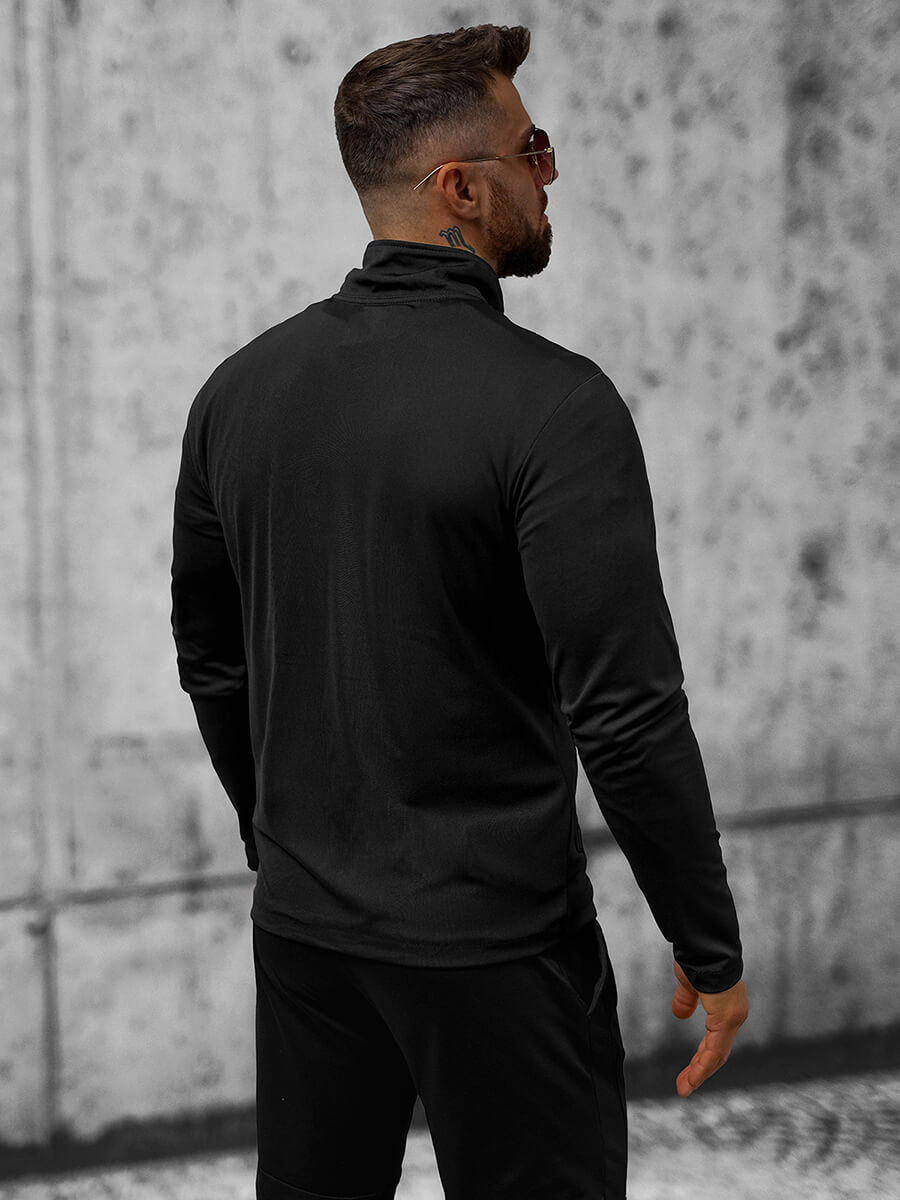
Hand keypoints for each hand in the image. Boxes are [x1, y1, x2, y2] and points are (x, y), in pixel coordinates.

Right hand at [671, 960, 747, 1097]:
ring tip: (684, 1088)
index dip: (702, 1057)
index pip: (716, 1040)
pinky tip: (692, 1078)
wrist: (704, 946)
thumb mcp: (689, 983)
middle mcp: (734, 1015)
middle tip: (685, 1085)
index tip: (689, 1072)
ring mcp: (732, 1018)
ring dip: (700, 1073)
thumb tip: (680, 1015)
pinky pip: (714, 1050)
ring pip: (716, 1055)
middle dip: (700, 1069)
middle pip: (717, 1051)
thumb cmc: (697, 958)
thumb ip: (686, 1000)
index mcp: (726, 1007)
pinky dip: (703, 1067)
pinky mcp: (726, 1020)